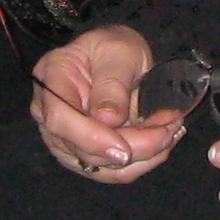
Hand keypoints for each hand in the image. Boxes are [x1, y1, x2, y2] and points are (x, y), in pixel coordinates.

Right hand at [28, 25, 183, 182]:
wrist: (119, 58)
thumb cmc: (114, 48)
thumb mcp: (119, 51)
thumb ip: (112, 83)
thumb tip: (108, 120)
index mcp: (51, 78)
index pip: (59, 118)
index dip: (91, 138)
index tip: (125, 149)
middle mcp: (49, 113)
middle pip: (82, 149)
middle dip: (132, 146)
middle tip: (169, 128)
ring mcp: (64, 138)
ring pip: (101, 167)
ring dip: (143, 155)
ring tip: (170, 130)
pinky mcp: (83, 155)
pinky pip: (112, 171)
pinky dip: (143, 161)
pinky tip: (161, 141)